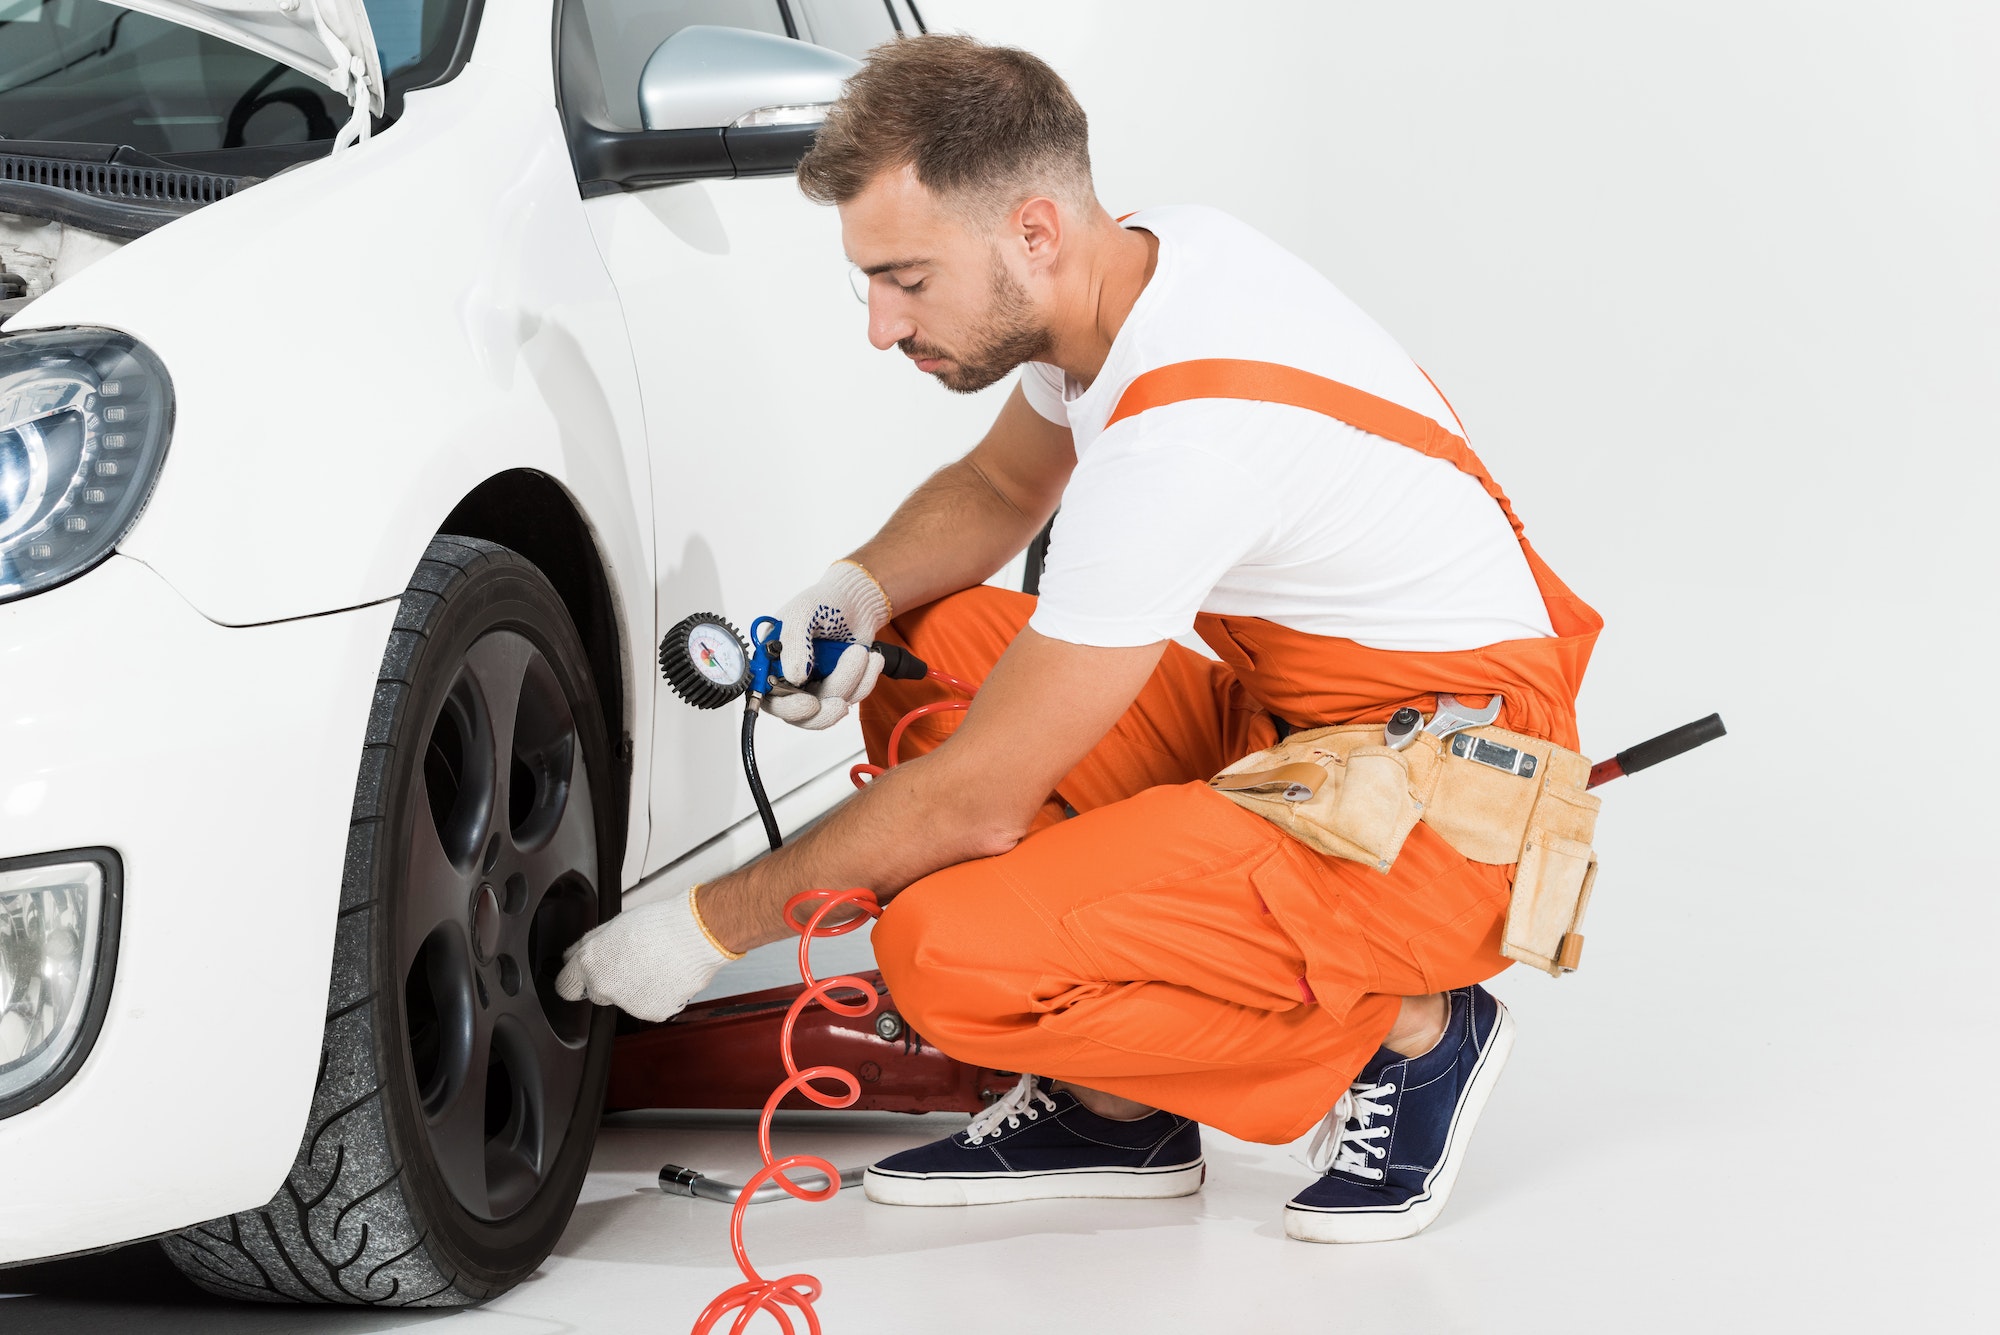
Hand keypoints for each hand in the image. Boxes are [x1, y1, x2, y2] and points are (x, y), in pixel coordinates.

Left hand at [554, 887, 737, 1021]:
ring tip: (654, 964)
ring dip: (634, 988)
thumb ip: (588, 945)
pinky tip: (665, 975)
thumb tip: (572, 957)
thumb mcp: (612, 925)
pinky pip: (648, 1006)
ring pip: (624, 1000)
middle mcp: (604, 987)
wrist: (694, 935)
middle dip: (608, 981)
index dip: (575, 980)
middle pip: (596, 994)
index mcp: (590, 963)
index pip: (565, 987)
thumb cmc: (659, 924)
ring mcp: (627, 1003)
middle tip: (630, 962)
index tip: (582, 978)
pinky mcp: (651, 1012)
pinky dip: (656, 995)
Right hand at [762, 560, 892, 730]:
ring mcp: (815, 685)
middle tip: (840, 704)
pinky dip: (865, 682)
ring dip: (851, 683)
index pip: (770, 698)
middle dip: (824, 711)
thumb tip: (793, 677)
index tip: (810, 703)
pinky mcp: (839, 687)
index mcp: (772, 661)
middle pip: (801, 715)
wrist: (857, 602)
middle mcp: (790, 678)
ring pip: (830, 707)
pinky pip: (852, 698)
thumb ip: (794, 643)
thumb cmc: (825, 602)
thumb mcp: (803, 613)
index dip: (789, 708)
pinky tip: (871, 660)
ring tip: (860, 653)